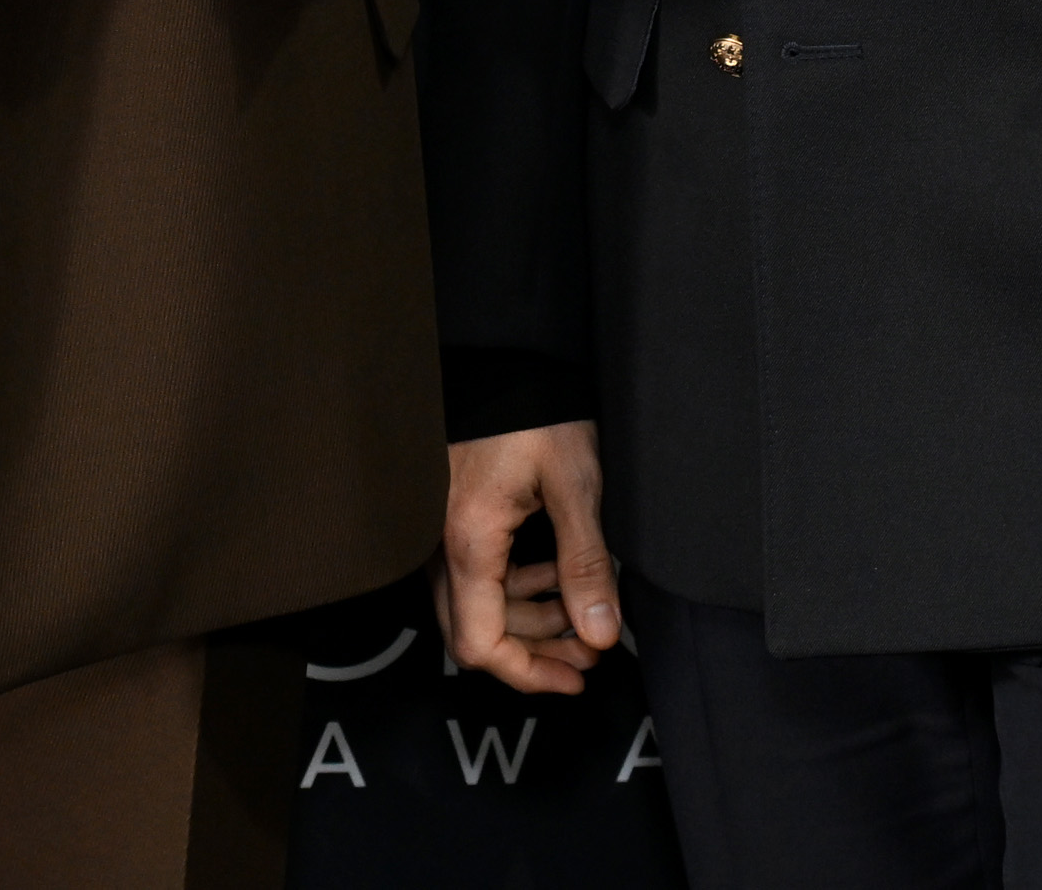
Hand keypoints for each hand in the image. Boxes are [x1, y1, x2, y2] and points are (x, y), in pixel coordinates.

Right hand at [441, 422, 624, 693]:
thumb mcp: (575, 485)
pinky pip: (477, 578)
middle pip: (476, 633)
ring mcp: (441, 535)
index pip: (480, 644)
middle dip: (535, 652)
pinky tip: (555, 574)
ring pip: (479, 607)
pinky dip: (518, 589)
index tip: (576, 677)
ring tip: (584, 613)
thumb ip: (586, 564)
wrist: (506, 363)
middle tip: (589, 653)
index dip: (528, 675)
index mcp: (468, 542)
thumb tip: (600, 635)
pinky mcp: (451, 522)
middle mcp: (441, 546)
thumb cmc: (536, 413)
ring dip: (531, 620)